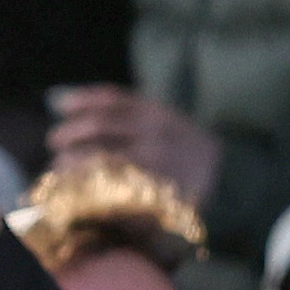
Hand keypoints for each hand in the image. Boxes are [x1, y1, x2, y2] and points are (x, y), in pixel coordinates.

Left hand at [50, 84, 221, 205]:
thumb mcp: (170, 124)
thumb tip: (68, 101)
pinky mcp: (156, 191)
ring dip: (73, 162)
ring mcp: (157, 163)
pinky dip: (92, 189)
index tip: (61, 105)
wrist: (235, 183)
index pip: (112, 98)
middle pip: (101, 125)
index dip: (82, 99)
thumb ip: (133, 115)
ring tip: (59, 169)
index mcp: (160, 113)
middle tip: (54, 142)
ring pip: (102, 157)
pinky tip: (78, 190)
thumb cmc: (192, 154)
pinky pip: (114, 189)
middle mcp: (157, 133)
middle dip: (70, 132)